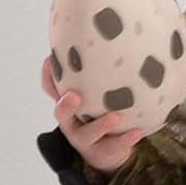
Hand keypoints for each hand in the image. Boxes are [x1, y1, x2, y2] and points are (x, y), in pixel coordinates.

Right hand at [41, 52, 143, 173]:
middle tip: (75, 95)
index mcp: (69, 104)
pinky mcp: (101, 153)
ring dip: (101, 125)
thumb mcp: (98, 92)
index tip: (50, 60)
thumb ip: (102, 71)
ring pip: (87, 134)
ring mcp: (85, 139)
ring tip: (116, 116)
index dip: (47, 76)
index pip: (50, 88)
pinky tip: (138, 131)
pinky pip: (114, 146)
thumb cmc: (103, 111)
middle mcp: (72, 121)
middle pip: (61, 114)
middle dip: (66, 105)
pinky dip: (126, 139)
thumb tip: (116, 31)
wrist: (109, 152)